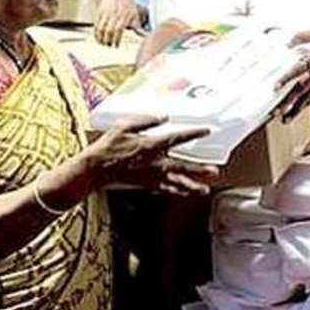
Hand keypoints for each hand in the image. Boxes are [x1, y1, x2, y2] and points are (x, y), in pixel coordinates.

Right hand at [77, 115, 219, 196]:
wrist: (95, 169)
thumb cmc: (108, 146)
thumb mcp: (124, 127)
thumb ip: (146, 121)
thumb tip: (163, 116)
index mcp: (151, 145)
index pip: (177, 138)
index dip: (193, 133)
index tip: (207, 130)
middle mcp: (155, 162)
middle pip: (183, 166)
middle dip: (199, 169)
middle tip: (214, 171)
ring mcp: (152, 176)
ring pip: (177, 183)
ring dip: (192, 187)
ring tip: (205, 190)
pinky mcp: (147, 185)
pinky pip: (166, 189)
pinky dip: (177, 192)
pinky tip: (186, 193)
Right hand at [93, 0, 140, 45]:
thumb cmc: (126, 2)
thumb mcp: (135, 11)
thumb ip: (136, 23)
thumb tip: (139, 33)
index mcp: (124, 15)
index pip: (119, 30)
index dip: (117, 39)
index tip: (116, 45)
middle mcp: (115, 15)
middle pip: (109, 30)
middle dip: (108, 40)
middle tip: (108, 46)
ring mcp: (106, 13)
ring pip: (101, 28)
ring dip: (101, 38)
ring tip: (103, 43)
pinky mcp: (100, 12)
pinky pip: (96, 24)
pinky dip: (96, 32)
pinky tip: (98, 37)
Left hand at [274, 29, 309, 122]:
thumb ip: (301, 37)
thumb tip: (287, 41)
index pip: (298, 69)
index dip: (286, 78)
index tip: (275, 87)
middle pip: (300, 89)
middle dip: (287, 102)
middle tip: (275, 113)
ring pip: (307, 96)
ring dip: (295, 108)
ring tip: (285, 119)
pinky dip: (305, 103)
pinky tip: (299, 109)